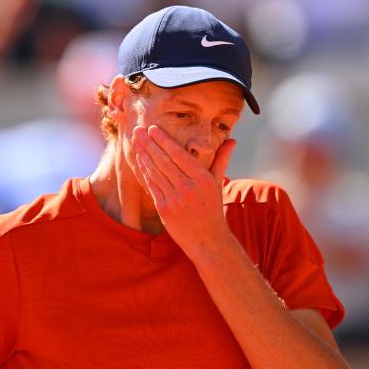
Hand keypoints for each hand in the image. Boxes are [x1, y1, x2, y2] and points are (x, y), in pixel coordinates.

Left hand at [131, 125, 236, 260]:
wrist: (207, 239)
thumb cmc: (212, 208)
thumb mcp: (218, 183)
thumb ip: (222, 160)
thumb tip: (232, 140)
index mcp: (203, 179)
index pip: (179, 154)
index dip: (164, 140)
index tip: (152, 128)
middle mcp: (188, 187)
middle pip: (164, 160)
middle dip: (148, 143)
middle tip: (137, 130)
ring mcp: (175, 199)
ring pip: (155, 172)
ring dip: (143, 155)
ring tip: (136, 142)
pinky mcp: (164, 209)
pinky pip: (152, 186)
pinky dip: (145, 172)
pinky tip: (140, 160)